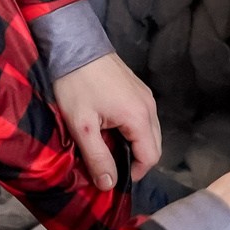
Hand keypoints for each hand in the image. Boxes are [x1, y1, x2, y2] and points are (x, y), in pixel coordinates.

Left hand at [51, 53, 159, 191]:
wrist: (75, 45)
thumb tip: (109, 184)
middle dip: (136, 160)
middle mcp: (149, 107)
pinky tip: (111, 127)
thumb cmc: (76, 84)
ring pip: (150, 132)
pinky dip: (133, 130)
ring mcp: (146, 96)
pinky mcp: (139, 89)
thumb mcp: (81, 125)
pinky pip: (144, 118)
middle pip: (154, 146)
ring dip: (134, 144)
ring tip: (108, 145)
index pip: (151, 157)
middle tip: (110, 162)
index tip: (112, 175)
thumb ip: (97, 156)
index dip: (134, 172)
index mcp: (139, 117)